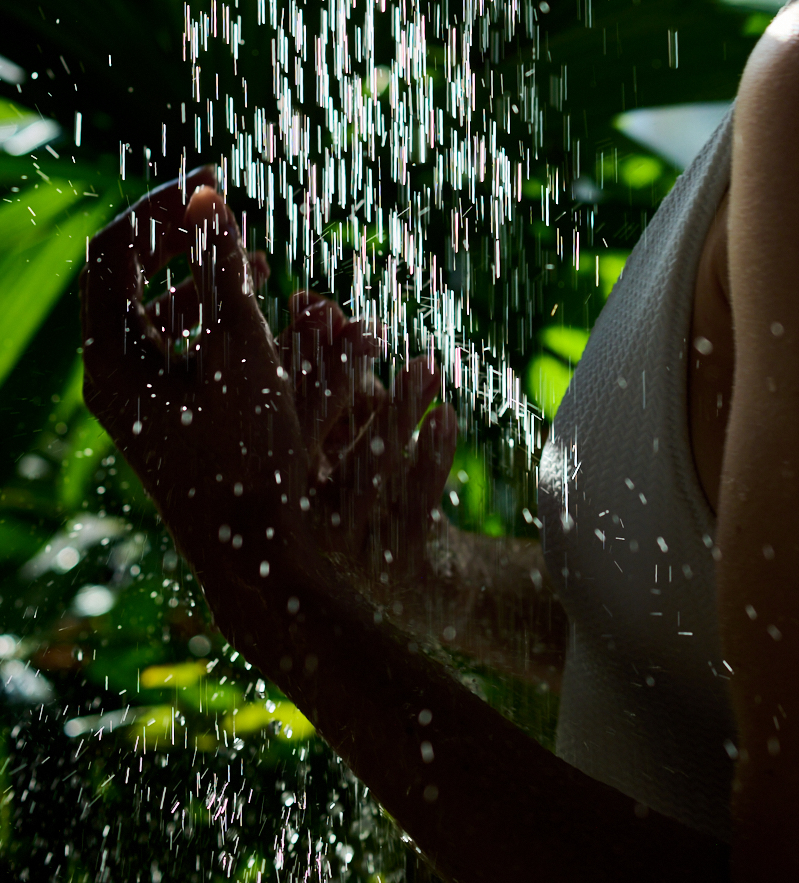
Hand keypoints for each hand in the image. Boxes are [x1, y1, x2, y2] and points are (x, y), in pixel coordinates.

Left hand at [80, 170, 318, 647]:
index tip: (212, 183)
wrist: (258, 546)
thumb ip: (224, 268)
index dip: (159, 207)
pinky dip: (204, 307)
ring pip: (146, 306)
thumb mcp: (243, 347)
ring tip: (247, 252)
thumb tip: (207, 199)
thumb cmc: (251, 451)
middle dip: (174, 231)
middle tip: (221, 201)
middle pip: (121, 274)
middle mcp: (110, 377)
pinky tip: (252, 300)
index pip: (112, 252)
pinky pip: (168, 339)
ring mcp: (131, 396)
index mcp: (112, 360)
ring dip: (193, 268)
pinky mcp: (159, 411)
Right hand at [282, 290, 458, 605]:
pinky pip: (412, 510)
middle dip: (338, 381)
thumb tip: (313, 303)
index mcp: (267, 486)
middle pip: (313, 447)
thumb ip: (327, 366)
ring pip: (367, 477)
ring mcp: (344, 551)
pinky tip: (446, 416)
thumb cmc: (364, 479)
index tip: (319, 309)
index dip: (297, 360)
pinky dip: (430, 458)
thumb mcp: (344, 419)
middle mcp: (295, 525)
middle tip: (365, 330)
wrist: (415, 579)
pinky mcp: (395, 566)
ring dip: (397, 414)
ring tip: (426, 366)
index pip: (272, 419)